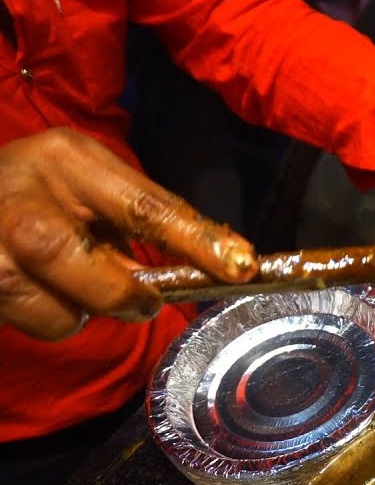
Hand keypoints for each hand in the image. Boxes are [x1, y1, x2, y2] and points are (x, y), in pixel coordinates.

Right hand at [0, 128, 256, 340]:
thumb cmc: (47, 191)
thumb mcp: (92, 183)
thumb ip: (140, 219)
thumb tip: (210, 265)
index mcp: (68, 160)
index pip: (143, 206)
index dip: (196, 241)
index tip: (241, 265)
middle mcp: (22, 198)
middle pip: (83, 265)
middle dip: (121, 294)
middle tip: (143, 301)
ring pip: (59, 311)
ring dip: (80, 311)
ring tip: (73, 283)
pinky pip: (33, 324)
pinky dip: (52, 318)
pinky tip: (41, 290)